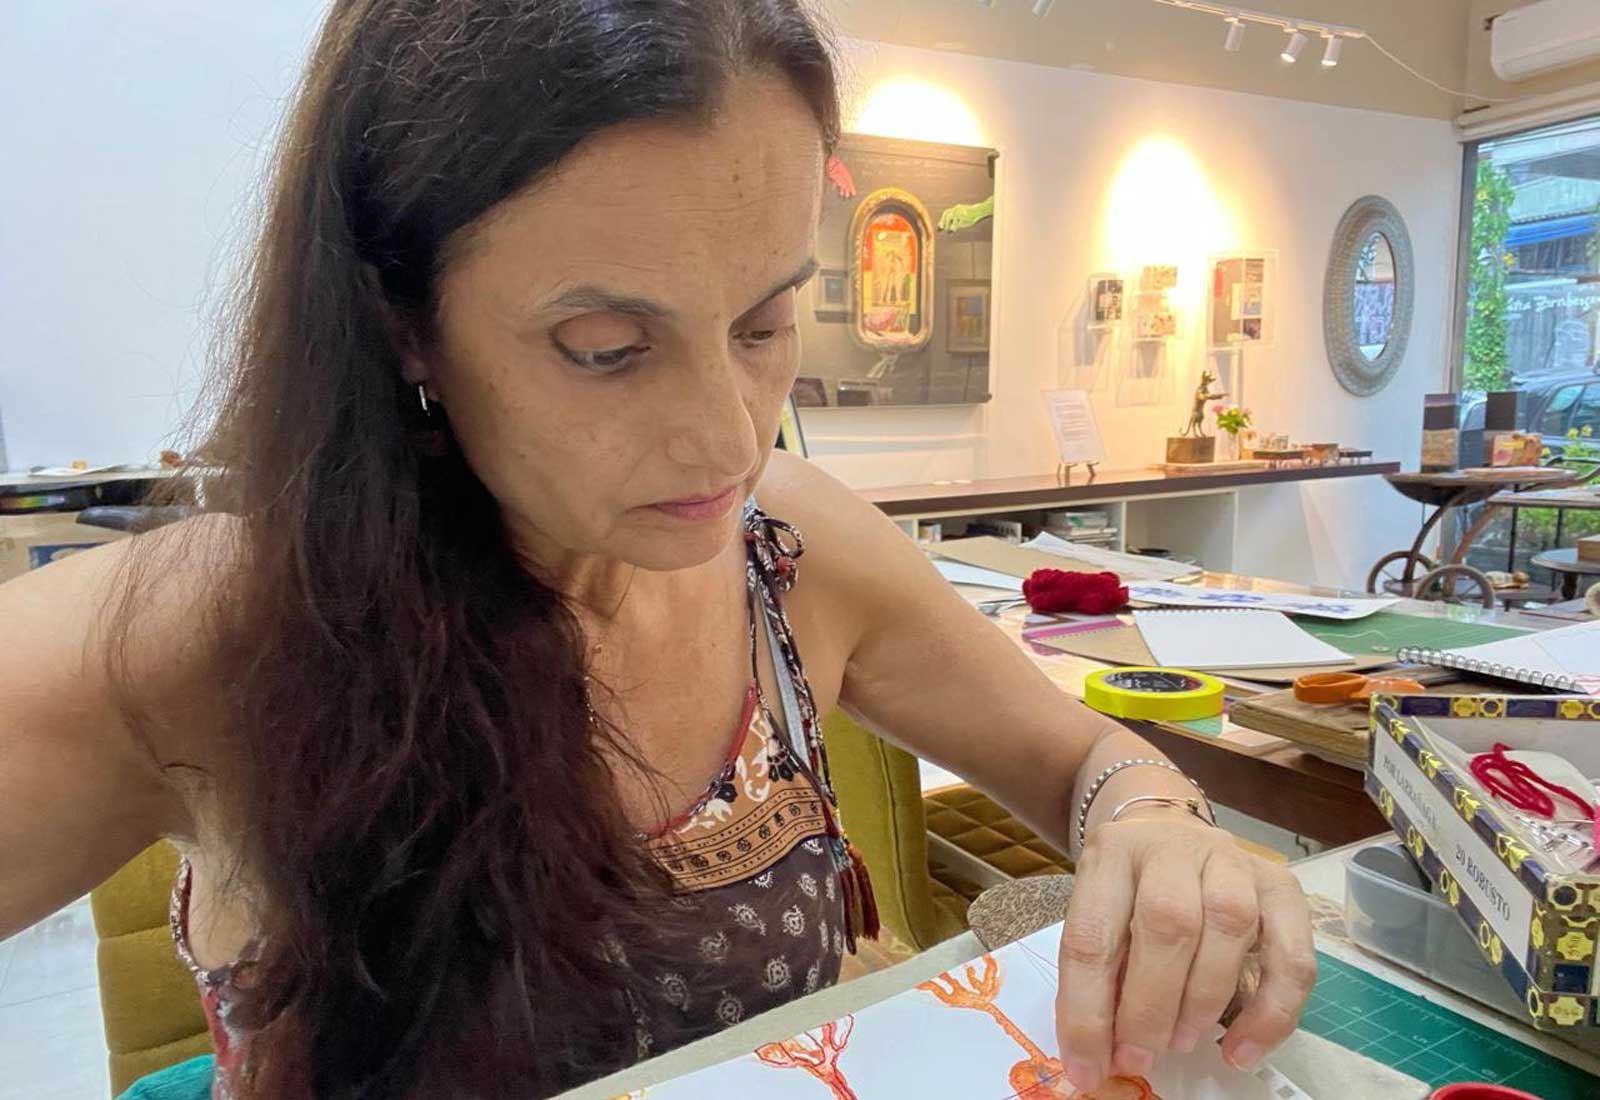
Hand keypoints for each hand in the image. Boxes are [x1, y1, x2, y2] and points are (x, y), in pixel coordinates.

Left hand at [1054, 811, 1315, 1092]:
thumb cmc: (1128, 888)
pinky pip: (1292, 955)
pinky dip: (1270, 1013)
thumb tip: (1100, 1056)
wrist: (1169, 831)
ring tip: (1182, 1043)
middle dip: (1150, 1008)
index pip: (1092, 936)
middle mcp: (1173, 847)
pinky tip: (1242, 1049)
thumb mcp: (1099, 914)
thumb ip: (1101, 975)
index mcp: (1112, 853)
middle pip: (1166, 923)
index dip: (1086, 1012)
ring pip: (1230, 925)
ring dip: (1203, 1001)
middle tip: (1139, 1058)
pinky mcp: (1281, 887)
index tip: (1087, 1069)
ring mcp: (1233, 861)